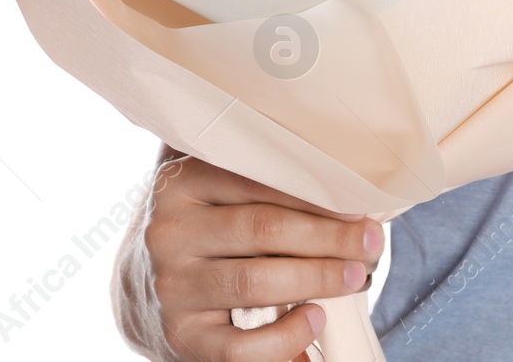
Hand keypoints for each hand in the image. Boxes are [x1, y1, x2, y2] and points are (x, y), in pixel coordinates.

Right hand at [144, 148, 383, 361]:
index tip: (361, 204)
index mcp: (181, 181)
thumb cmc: (202, 226)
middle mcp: (170, 232)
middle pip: (264, 229)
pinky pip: (237, 347)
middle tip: (371, 243)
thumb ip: (257, 168)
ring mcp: (172, 287)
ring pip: (255, 282)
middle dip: (329, 238)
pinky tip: (316, 320)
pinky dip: (284, 339)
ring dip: (318, 279)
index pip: (259, 181)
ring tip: (358, 277)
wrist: (140, 286)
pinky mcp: (179, 336)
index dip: (317, 194)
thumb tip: (345, 177)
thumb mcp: (213, 185)